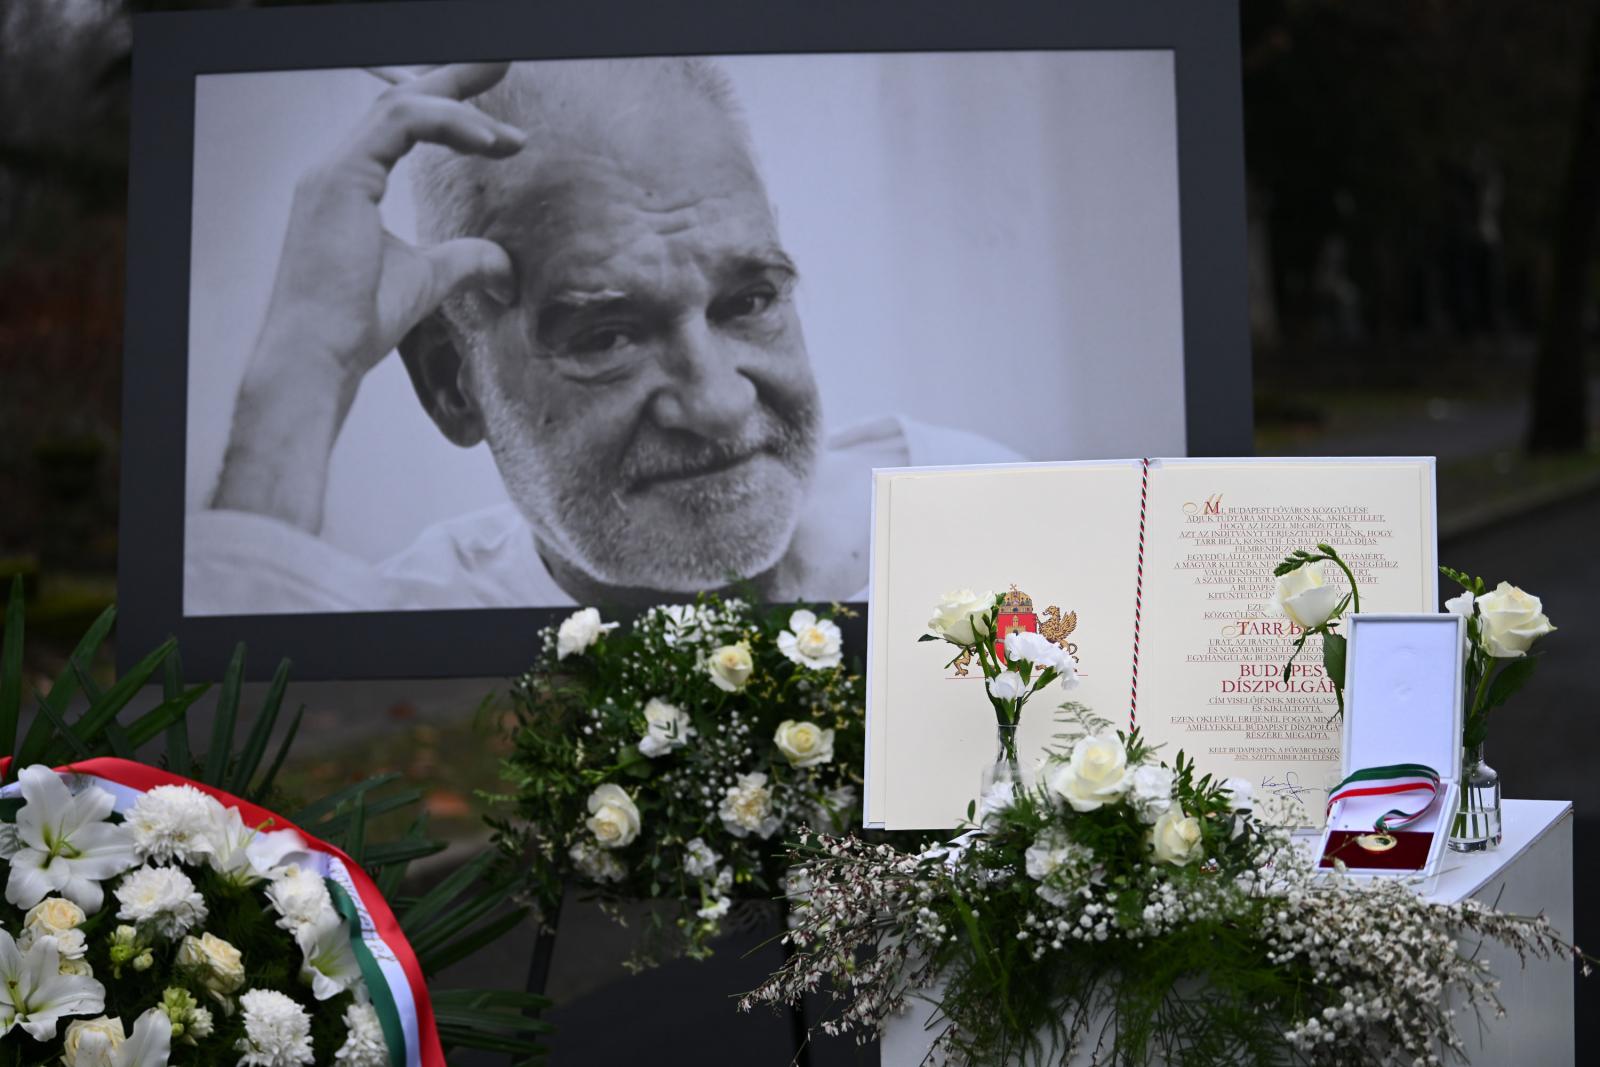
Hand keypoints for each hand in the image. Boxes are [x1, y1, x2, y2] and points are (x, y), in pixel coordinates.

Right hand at [213, 63, 523, 532]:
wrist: (319, 356)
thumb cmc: (357, 323)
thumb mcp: (427, 281)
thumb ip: (464, 262)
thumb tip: (505, 268)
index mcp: (349, 184)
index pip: (403, 125)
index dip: (454, 111)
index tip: (502, 128)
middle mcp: (336, 169)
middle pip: (402, 100)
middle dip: (456, 80)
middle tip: (504, 62)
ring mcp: (333, 171)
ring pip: (402, 106)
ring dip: (462, 102)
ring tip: (510, 128)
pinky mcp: (340, 179)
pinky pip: (401, 125)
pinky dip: (448, 125)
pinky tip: (489, 142)